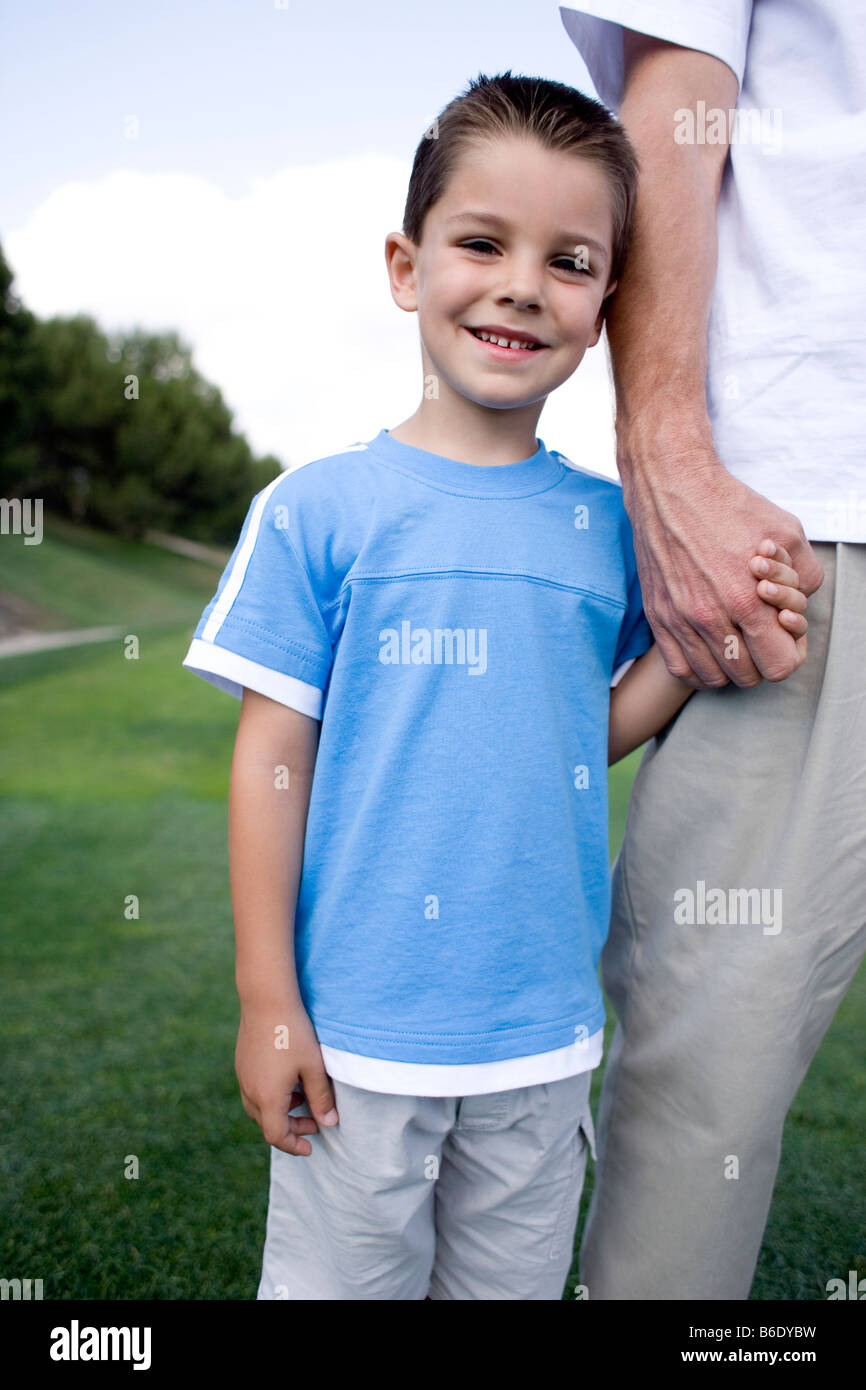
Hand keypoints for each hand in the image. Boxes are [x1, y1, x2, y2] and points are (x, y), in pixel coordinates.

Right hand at [235, 998, 338, 1155]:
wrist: (266, 999)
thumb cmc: (293, 1032)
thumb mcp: (313, 1067)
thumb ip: (321, 1098)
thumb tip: (329, 1124)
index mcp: (267, 1097)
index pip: (277, 1136)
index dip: (294, 1145)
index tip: (310, 1147)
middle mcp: (250, 1091)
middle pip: (266, 1124)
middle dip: (291, 1128)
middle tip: (315, 1121)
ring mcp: (242, 1077)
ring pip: (258, 1108)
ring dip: (280, 1112)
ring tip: (302, 1099)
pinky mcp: (242, 1064)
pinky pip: (253, 1092)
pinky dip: (270, 1097)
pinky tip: (288, 1081)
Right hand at [622, 448, 823, 689]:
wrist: (672, 488)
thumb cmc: (728, 507)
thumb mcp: (787, 532)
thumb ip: (805, 576)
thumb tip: (800, 604)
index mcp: (746, 600)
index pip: (778, 665)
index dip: (789, 654)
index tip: (785, 635)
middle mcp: (710, 617)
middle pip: (746, 676)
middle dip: (761, 660)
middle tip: (761, 635)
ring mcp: (679, 620)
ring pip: (713, 677)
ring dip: (730, 666)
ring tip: (736, 641)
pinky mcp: (657, 617)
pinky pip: (680, 668)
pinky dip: (699, 668)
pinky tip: (709, 649)